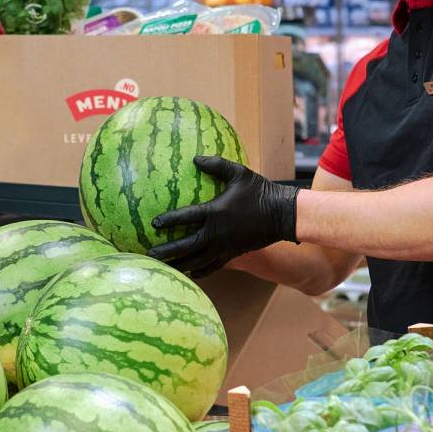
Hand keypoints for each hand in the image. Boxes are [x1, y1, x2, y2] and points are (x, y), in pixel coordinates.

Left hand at [149, 156, 300, 277]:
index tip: (154, 223)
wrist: (282, 215)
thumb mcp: (238, 173)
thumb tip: (195, 158)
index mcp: (215, 212)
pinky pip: (213, 266)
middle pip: (187, 246)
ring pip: (197, 261)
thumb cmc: (259, 191)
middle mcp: (217, 233)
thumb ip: (216, 165)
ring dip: (180, 264)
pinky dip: (201, 271)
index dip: (168, 220)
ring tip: (164, 267)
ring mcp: (225, 246)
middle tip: (150, 254)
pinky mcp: (233, 254)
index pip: (186, 218)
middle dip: (168, 251)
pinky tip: (191, 273)